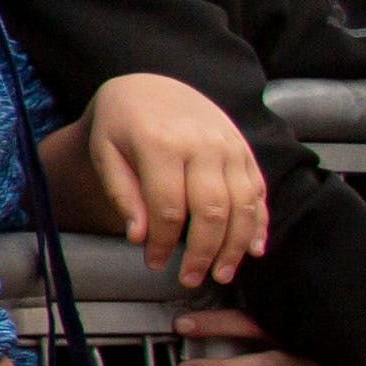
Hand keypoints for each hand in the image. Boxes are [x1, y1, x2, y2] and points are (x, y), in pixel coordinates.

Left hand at [69, 71, 268, 284]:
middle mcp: (202, 144)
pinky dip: (260, 223)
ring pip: (242, 205)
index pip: (167, 207)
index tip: (153, 263)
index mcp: (160, 144)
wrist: (152, 84)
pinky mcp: (244, 149)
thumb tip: (139, 238)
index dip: (162, 242)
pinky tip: (254, 250)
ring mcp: (229, 146)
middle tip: (191, 280)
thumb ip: (122, 194)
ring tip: (222, 274)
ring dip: (235, 246)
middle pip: (211, 211)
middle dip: (202, 252)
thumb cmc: (122, 123)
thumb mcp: (105, 152)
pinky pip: (258, 191)